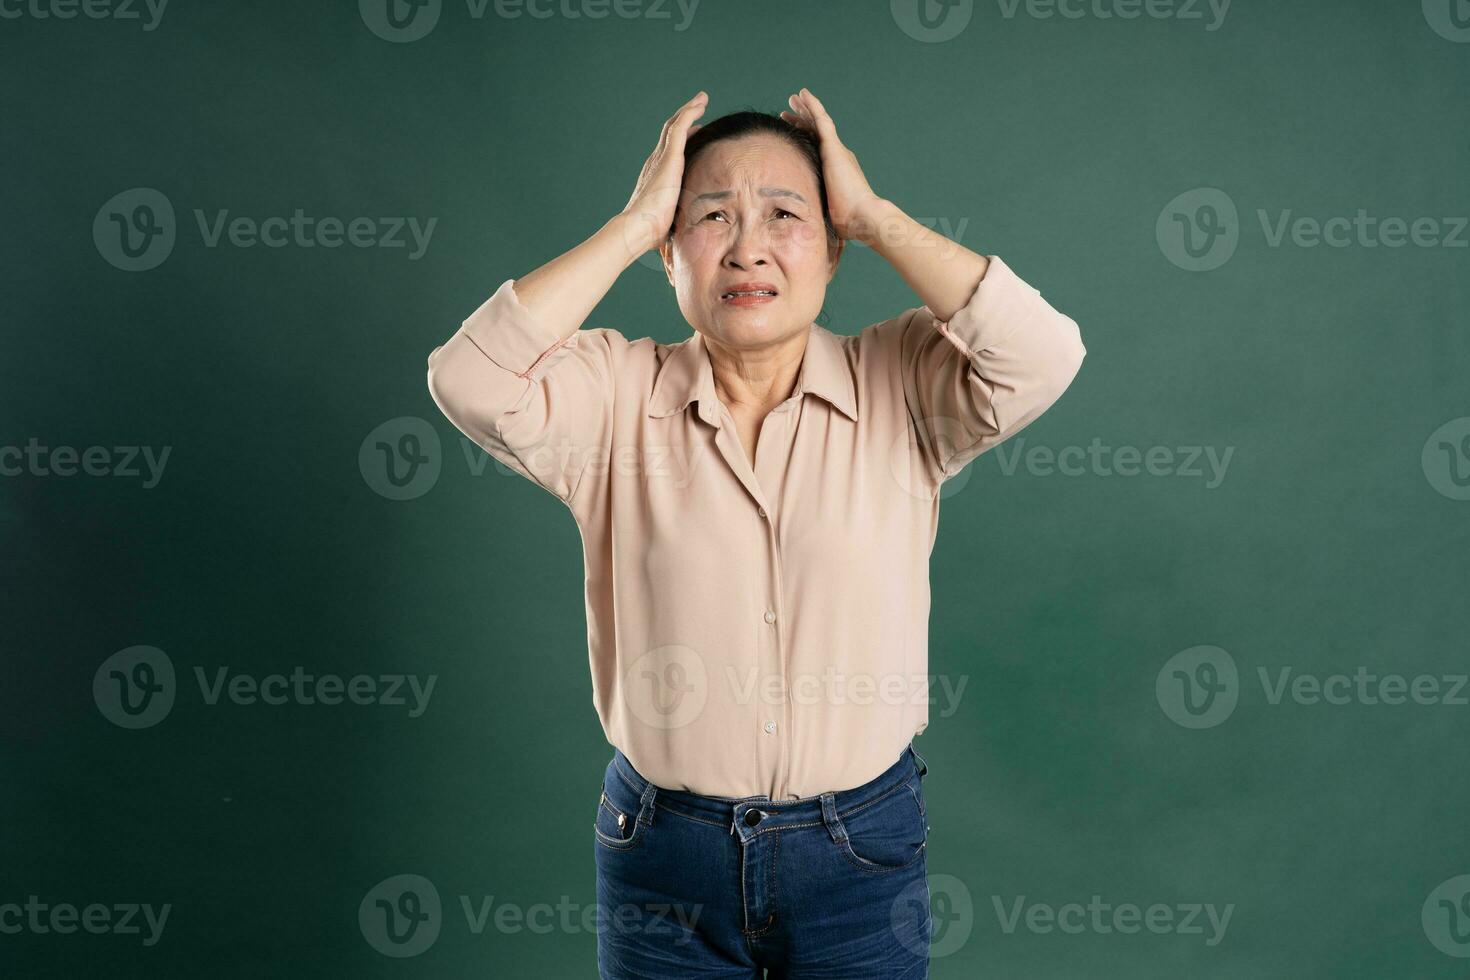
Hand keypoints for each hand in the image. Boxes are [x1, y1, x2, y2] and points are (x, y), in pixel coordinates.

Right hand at [621, 91, 706, 254]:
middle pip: (671, 135)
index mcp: (657, 178)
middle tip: (698, 109)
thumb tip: (679, 252)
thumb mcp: (667, 225)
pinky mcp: (668, 156)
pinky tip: (700, 103)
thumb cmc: (649, 234)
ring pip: (675, 125)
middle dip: (685, 120)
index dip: (682, 142)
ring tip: (701, 99)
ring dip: (688, 110)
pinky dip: (690, 112)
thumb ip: (675, 227)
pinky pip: (679, 126)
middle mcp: (656, 163)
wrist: (637, 228)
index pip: (670, 154)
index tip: (695, 135)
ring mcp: (661, 158)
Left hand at [780, 88, 884, 242]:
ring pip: (818, 123)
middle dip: (803, 120)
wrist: (863, 217)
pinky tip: (803, 95)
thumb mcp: (825, 212)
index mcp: (835, 170)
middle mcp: (838, 156)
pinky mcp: (834, 148)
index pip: (817, 149)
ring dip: (806, 109)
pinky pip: (821, 120)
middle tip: (790, 109)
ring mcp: (837, 150)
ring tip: (794, 97)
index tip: (792, 131)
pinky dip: (812, 106)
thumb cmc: (847, 223)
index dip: (805, 139)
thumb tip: (802, 226)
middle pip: (816, 133)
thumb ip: (816, 209)